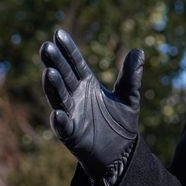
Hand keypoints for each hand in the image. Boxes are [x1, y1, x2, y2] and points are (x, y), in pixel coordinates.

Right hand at [39, 29, 143, 185]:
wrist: (120, 153)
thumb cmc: (120, 123)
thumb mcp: (129, 97)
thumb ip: (131, 76)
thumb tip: (139, 51)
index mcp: (86, 84)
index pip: (75, 62)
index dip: (67, 49)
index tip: (58, 32)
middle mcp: (75, 96)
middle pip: (63, 76)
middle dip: (55, 62)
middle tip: (46, 46)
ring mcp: (71, 114)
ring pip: (59, 98)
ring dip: (53, 87)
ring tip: (49, 73)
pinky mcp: (72, 134)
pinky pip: (64, 126)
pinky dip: (60, 120)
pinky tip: (58, 113)